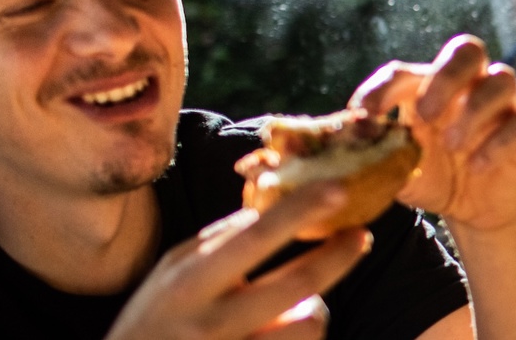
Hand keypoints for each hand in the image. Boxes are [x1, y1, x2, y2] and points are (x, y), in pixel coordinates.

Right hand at [106, 183, 369, 339]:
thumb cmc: (155, 320)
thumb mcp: (169, 273)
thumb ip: (216, 241)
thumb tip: (266, 210)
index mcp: (189, 284)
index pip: (254, 239)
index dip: (300, 212)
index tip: (338, 189)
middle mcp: (213, 321)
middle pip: (299, 284)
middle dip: (338, 255)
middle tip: (361, 235)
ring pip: (309, 324)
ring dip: (316, 307)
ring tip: (299, 304)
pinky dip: (300, 333)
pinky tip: (280, 330)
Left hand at [350, 34, 515, 231]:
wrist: (473, 210)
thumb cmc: (431, 177)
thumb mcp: (394, 168)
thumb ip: (370, 151)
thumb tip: (331, 139)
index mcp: (430, 88)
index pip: (406, 71)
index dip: (383, 87)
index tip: (364, 114)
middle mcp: (470, 86)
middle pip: (467, 50)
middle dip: (444, 77)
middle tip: (424, 113)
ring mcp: (504, 106)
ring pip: (501, 79)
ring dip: (473, 110)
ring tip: (452, 144)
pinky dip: (499, 143)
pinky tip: (478, 166)